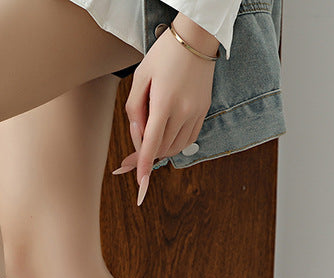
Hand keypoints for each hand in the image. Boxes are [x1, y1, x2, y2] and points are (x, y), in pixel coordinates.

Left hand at [113, 16, 217, 205]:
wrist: (196, 39)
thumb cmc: (164, 55)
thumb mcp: (140, 78)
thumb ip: (134, 110)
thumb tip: (138, 136)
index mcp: (164, 102)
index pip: (152, 143)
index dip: (144, 165)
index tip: (140, 183)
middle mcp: (183, 111)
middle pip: (161, 147)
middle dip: (145, 154)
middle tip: (129, 157)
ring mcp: (196, 112)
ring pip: (175, 147)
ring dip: (159, 149)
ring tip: (148, 137)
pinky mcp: (204, 111)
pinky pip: (188, 139)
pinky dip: (174, 143)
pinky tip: (165, 135)